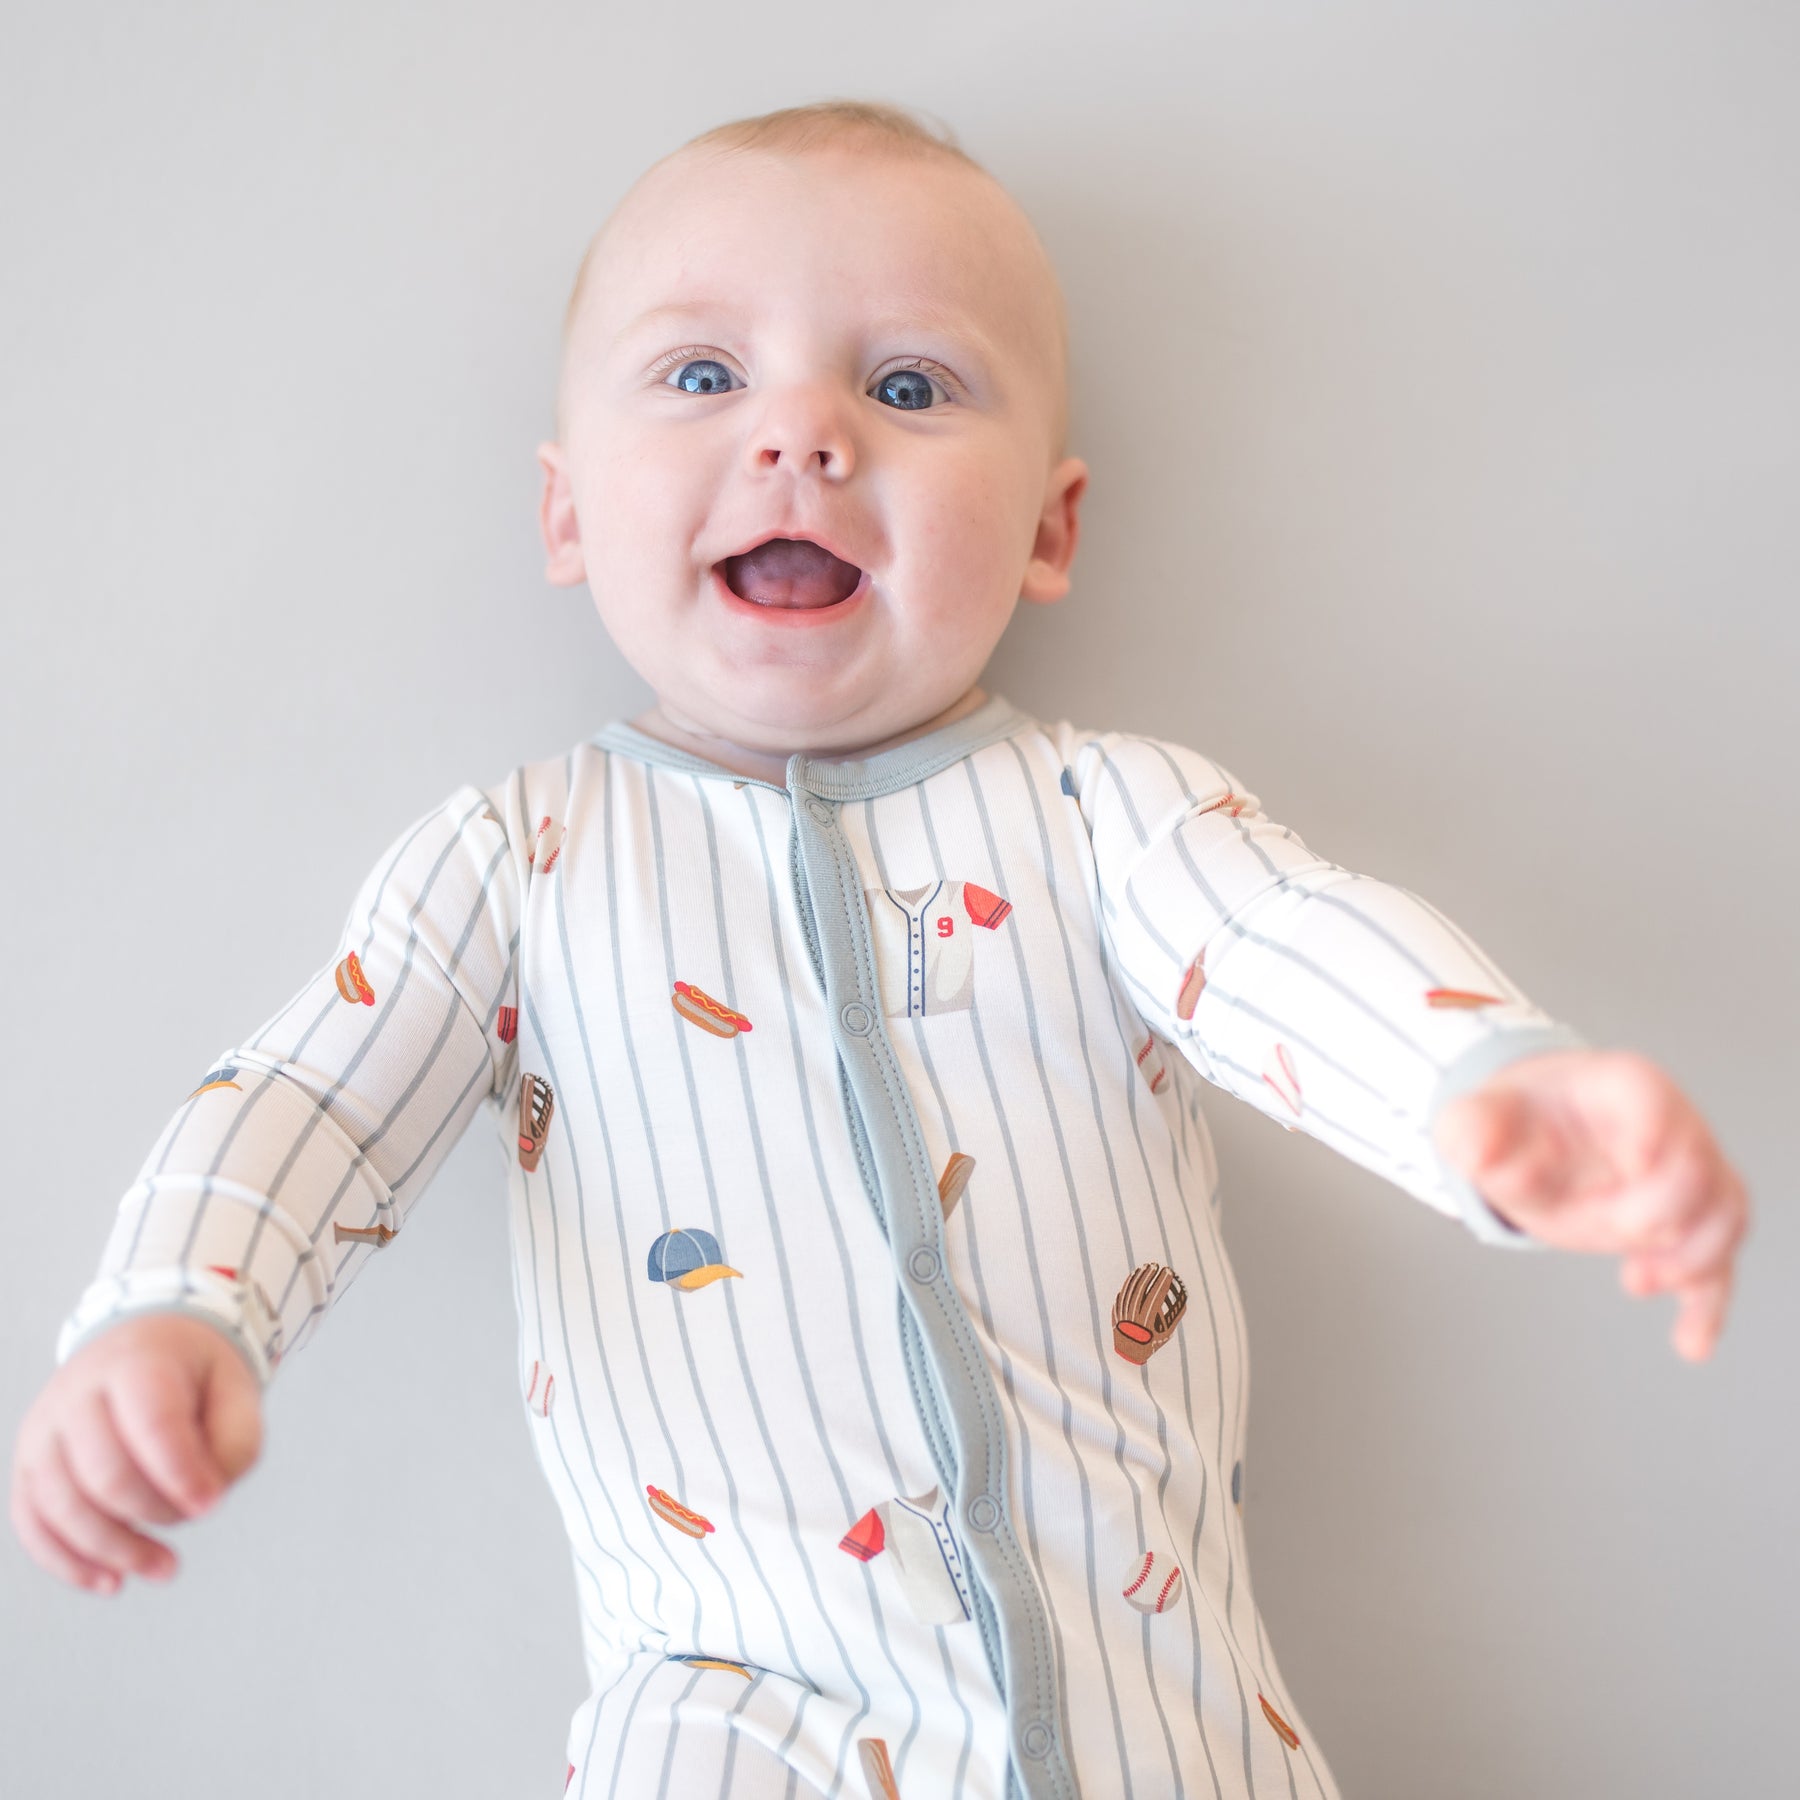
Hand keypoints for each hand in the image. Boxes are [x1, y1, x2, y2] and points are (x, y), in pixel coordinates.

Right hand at [9, 1313, 263, 1594]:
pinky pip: (33, 1523)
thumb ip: (235, 1442)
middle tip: (195, 1516)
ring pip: (62, 1507)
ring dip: (114, 1550)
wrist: (144, 1345)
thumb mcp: (236, 1389)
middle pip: (105, 1473)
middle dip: (155, 1512)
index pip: (151, 1423)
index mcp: (136, 1362)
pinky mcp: (29, 1465)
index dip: (182, 1473)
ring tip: (165, 1567)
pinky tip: (110, 1582)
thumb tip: (201, 1502)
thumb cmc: (194, 1375)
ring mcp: (44, 1430)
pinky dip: (67, 1562)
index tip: (212, 1504)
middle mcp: (77, 1393)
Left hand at [1431, 1049, 1749, 1361]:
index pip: (1646, 1094)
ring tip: (1637, 1280)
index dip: (1651, 1127)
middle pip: (1692, 1164)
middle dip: (1662, 1204)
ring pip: (1720, 1212)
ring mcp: (1683, 1178)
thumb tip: (1473, 1151)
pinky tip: (1690, 1341)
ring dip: (1691, 1256)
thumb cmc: (1520, 1120)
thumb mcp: (1481, 1118)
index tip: (1637, 1162)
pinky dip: (1706, 1304)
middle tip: (1616, 1227)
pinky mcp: (1684, 1227)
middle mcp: (1667, 1128)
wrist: (1538, 1134)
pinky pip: (1715, 1263)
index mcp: (1615, 1087)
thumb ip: (1472, 1129)